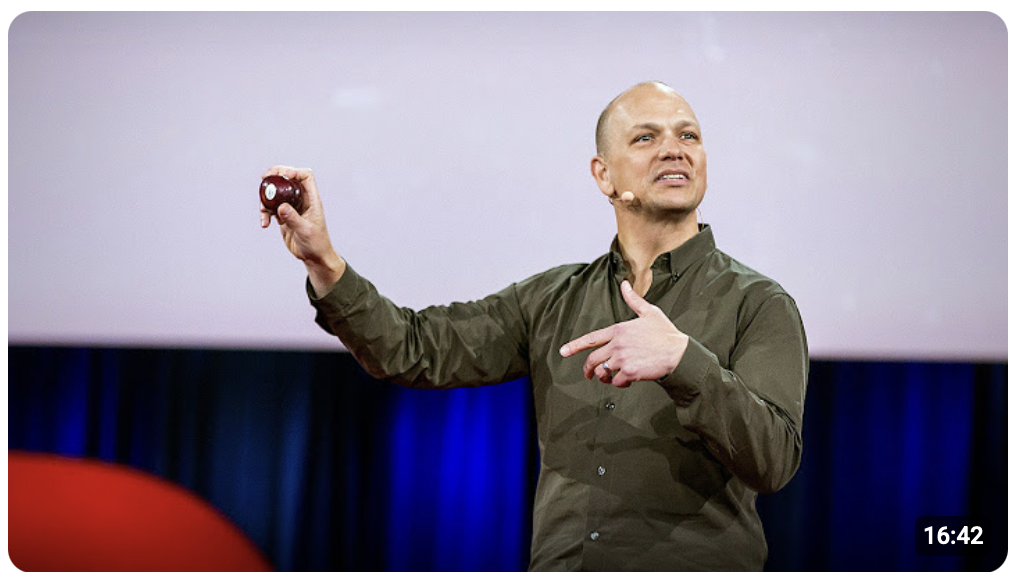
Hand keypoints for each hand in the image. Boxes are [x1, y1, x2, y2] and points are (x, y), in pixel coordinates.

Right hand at [260, 165, 344, 294]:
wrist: (313, 257)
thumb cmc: (317, 243)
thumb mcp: (305, 231)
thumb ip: (293, 218)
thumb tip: (281, 207)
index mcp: (312, 200)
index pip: (306, 176)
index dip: (293, 171)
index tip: (281, 176)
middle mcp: (301, 200)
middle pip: (288, 179)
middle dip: (275, 176)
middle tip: (263, 178)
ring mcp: (292, 207)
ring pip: (276, 193)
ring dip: (266, 199)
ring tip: (263, 212)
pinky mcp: (284, 216)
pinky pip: (271, 208)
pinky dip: (265, 213)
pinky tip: (264, 224)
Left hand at [559, 280, 688, 386]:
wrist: (679, 353)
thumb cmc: (665, 333)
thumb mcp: (649, 312)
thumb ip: (633, 300)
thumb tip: (624, 284)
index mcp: (619, 330)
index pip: (591, 338)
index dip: (575, 346)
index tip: (563, 351)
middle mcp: (617, 344)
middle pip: (593, 359)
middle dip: (588, 369)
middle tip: (588, 375)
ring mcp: (622, 359)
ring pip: (602, 372)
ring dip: (603, 378)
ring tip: (608, 379)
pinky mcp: (630, 372)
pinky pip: (616, 382)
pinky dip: (619, 384)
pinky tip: (626, 381)